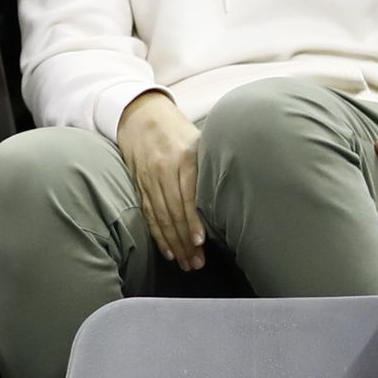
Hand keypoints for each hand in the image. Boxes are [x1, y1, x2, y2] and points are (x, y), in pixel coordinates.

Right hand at [116, 91, 204, 270]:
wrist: (140, 114)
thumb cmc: (177, 128)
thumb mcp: (198, 138)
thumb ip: (211, 162)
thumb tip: (237, 189)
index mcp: (182, 158)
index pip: (188, 195)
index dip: (193, 220)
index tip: (201, 241)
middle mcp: (164, 169)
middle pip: (174, 211)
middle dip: (185, 240)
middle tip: (197, 263)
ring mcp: (149, 178)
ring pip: (161, 216)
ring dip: (173, 243)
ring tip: (185, 263)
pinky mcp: (139, 184)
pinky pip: (148, 213)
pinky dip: (157, 234)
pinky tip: (167, 250)